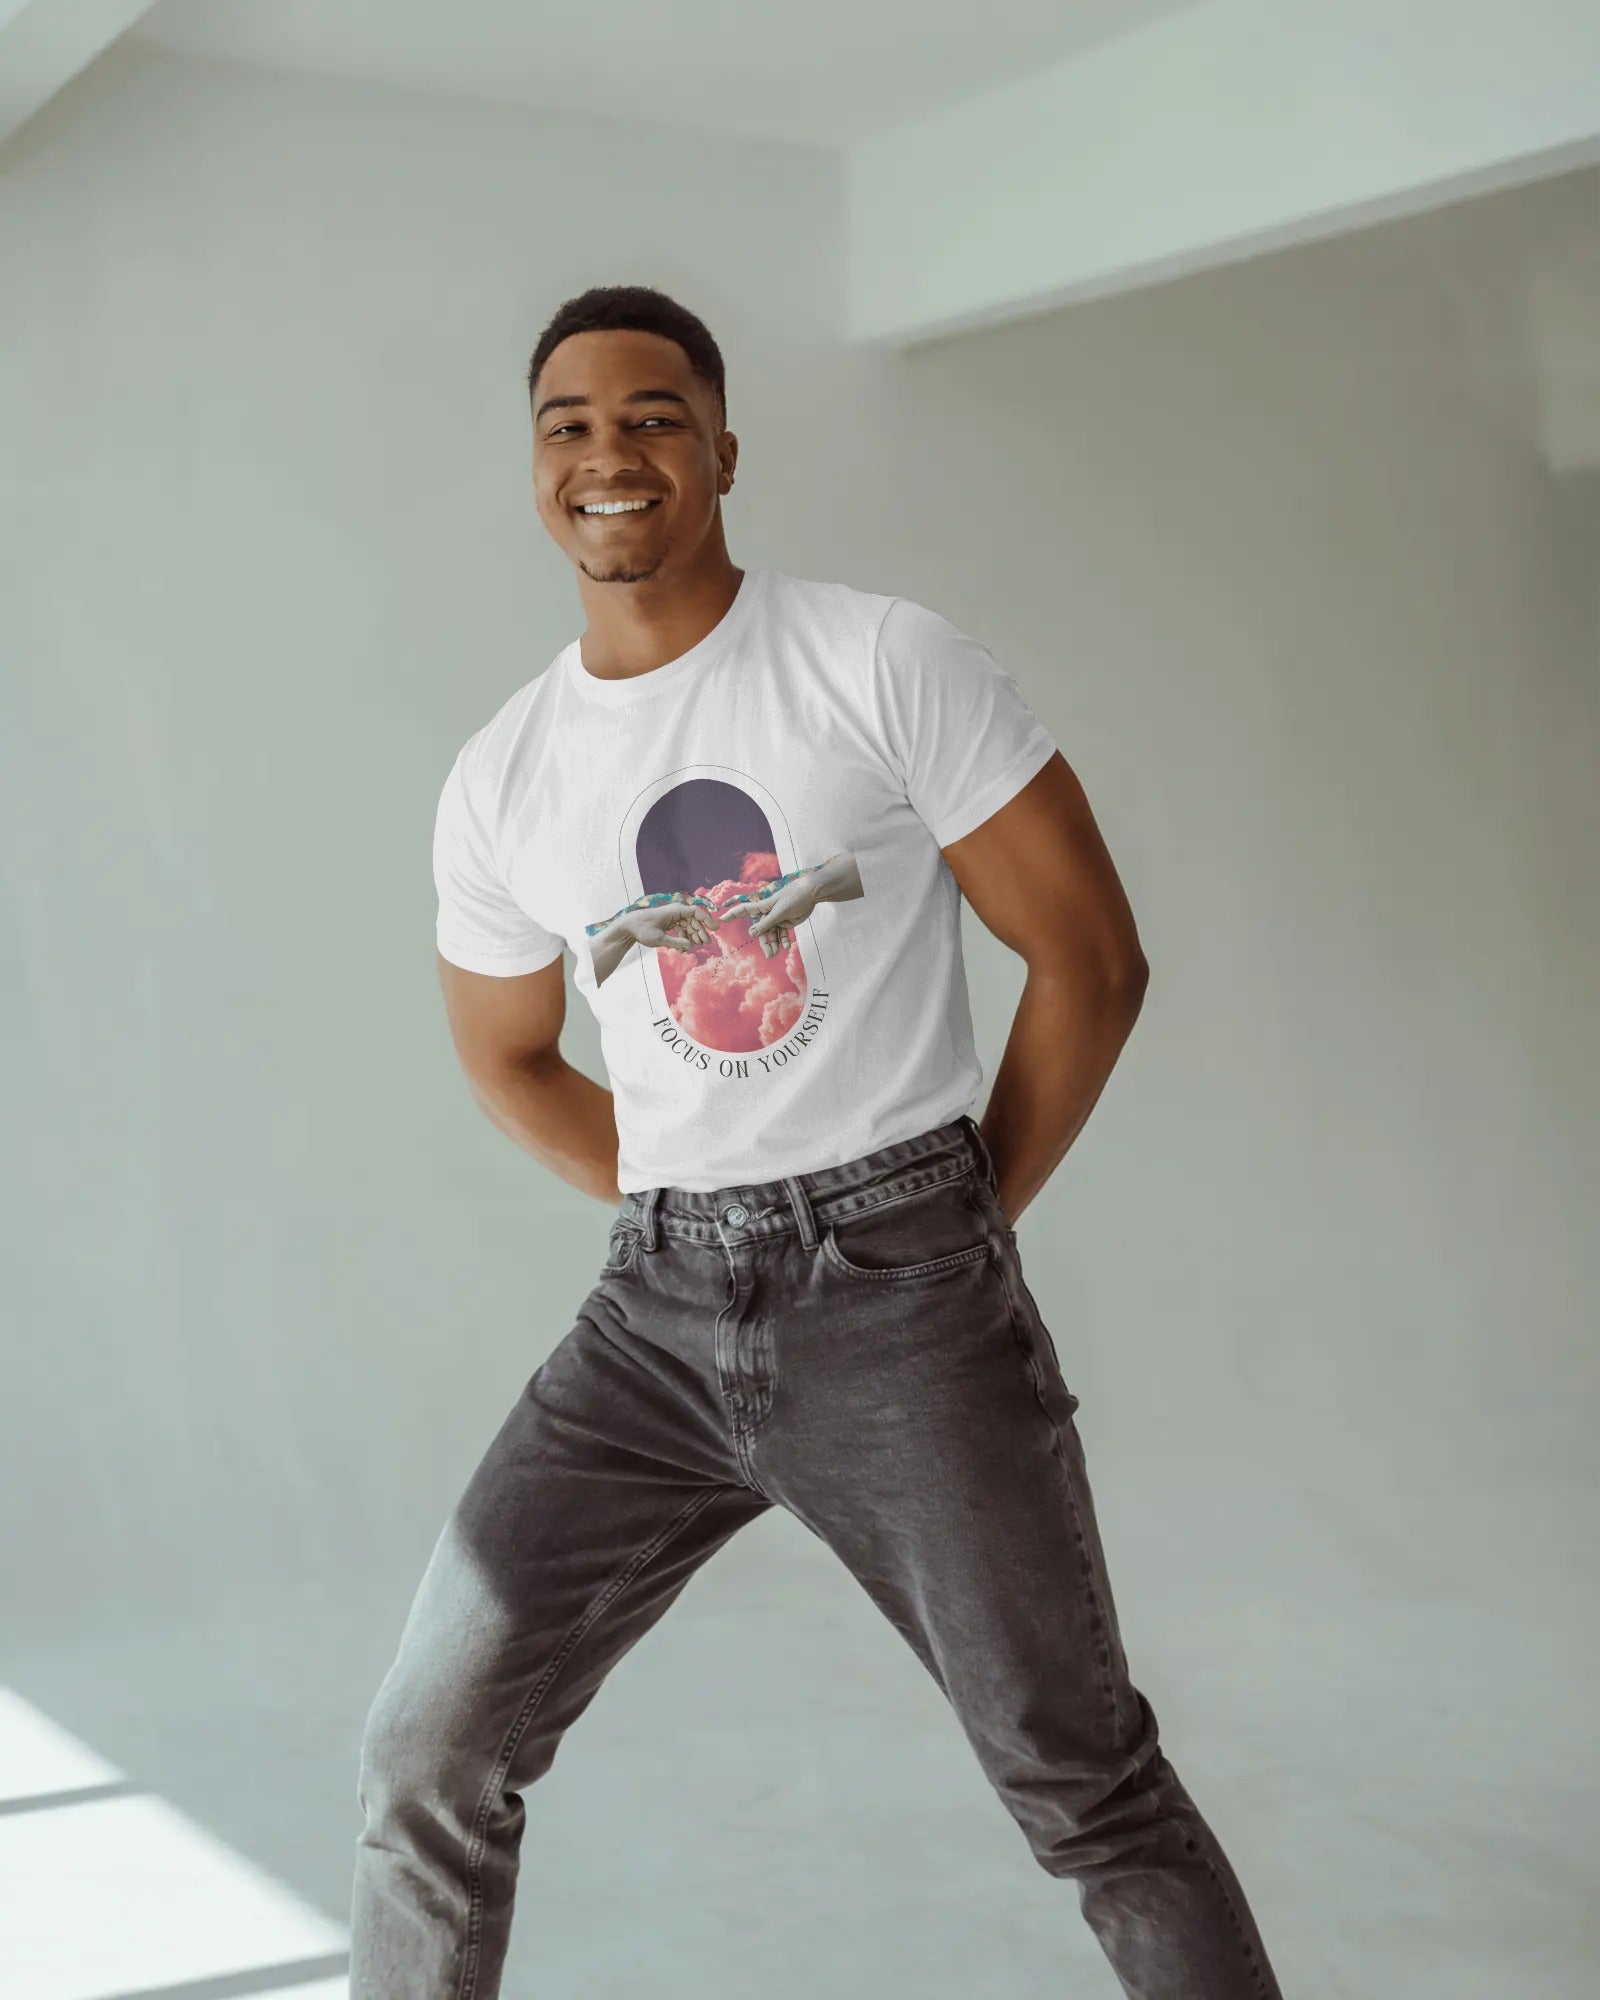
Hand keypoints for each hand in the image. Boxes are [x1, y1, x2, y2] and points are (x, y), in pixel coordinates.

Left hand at [620, 899, 720, 951]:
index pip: (696, 912)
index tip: (715, 929)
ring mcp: (672, 917)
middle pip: (694, 920)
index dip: (707, 920)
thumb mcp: (659, 939)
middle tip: (706, 943)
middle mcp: (675, 911)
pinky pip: (681, 929)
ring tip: (694, 946)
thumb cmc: (642, 930)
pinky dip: (683, 937)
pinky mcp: (669, 923)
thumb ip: (676, 942)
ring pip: (688, 925)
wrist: (629, 927)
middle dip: (700, 932)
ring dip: (692, 936)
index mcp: (675, 910)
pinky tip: (682, 948)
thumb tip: (690, 945)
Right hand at [730, 853, 863, 958]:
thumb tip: (751, 933)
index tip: (721, 920)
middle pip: (761, 930)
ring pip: (772, 934)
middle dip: (765, 942)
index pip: (744, 910)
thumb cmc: (794, 898)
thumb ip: (766, 923)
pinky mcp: (786, 922)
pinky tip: (787, 946)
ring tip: (777, 953)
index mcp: (763, 907)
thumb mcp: (779, 912)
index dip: (732, 915)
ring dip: (774, 944)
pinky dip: (783, 940)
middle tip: (770, 955)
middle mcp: (768, 913)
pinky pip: (782, 934)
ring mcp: (777, 918)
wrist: (811, 894)